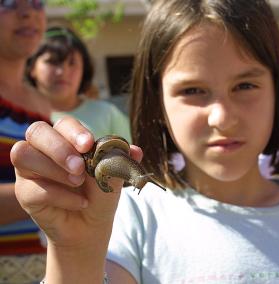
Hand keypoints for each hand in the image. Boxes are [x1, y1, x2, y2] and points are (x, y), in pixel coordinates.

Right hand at [10, 117, 142, 249]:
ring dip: (54, 169)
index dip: (74, 131)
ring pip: (23, 155)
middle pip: (36, 131)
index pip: (64, 124)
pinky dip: (60, 196)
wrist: (92, 225)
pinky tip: (79, 203)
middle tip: (79, 167)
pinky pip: (33, 188)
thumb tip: (136, 151)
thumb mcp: (113, 176)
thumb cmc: (100, 193)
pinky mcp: (24, 192)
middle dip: (59, 148)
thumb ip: (120, 161)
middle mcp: (43, 148)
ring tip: (79, 183)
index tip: (89, 144)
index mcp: (66, 138)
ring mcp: (30, 169)